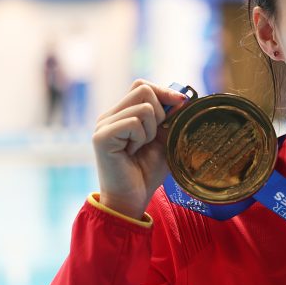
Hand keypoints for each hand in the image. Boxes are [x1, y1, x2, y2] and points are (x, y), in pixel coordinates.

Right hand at [92, 79, 186, 219]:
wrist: (132, 199)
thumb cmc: (147, 172)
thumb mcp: (165, 140)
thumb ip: (171, 119)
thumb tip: (183, 98)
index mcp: (122, 114)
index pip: (142, 85)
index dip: (164, 92)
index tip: (182, 104)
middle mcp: (109, 115)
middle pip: (143, 88)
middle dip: (161, 112)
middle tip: (154, 136)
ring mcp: (103, 124)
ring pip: (143, 107)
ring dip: (151, 130)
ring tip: (141, 148)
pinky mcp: (102, 136)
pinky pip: (134, 122)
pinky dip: (142, 137)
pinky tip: (133, 151)